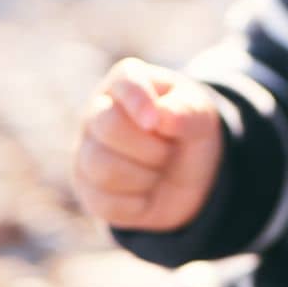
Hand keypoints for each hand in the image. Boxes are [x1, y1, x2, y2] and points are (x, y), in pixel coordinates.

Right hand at [72, 57, 224, 230]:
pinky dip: (136, 204)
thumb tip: (161, 116)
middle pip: (108, 126)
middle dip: (151, 148)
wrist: (187, 176)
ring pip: (102, 167)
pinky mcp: (88, 189)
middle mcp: (98, 112)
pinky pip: (104, 202)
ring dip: (144, 176)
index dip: (139, 102)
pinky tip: (146, 193)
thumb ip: (186, 111)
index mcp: (125, 82)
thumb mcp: (200, 117)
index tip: (155, 123)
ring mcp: (87, 151)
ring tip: (158, 170)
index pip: (124, 83)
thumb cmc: (187, 133)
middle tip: (169, 151)